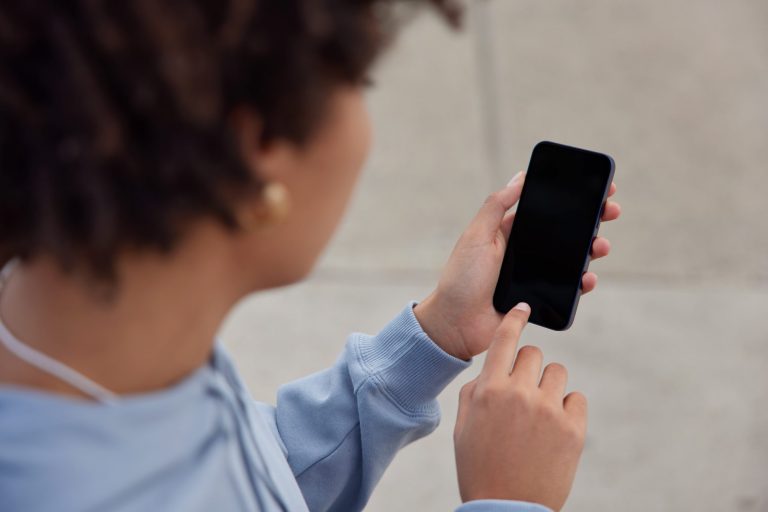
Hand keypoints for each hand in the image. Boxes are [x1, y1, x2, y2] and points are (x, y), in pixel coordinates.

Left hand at [414, 172, 620, 359]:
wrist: (455, 325)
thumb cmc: (460, 279)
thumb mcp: (476, 236)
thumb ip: (496, 206)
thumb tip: (520, 176)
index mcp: (509, 233)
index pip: (545, 210)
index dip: (570, 200)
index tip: (596, 188)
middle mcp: (525, 253)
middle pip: (565, 233)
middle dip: (591, 221)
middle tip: (610, 211)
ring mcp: (534, 276)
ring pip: (571, 259)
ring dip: (591, 250)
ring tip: (600, 246)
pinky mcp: (541, 300)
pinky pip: (568, 289)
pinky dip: (582, 283)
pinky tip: (587, 278)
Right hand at [453, 303, 586, 510]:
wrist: (506, 508)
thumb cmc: (479, 466)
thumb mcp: (463, 425)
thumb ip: (476, 390)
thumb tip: (493, 368)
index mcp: (488, 390)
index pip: (505, 340)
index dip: (514, 319)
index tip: (522, 309)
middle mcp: (519, 394)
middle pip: (534, 353)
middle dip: (528, 367)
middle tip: (524, 391)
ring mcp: (549, 410)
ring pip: (558, 373)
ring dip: (548, 386)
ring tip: (539, 414)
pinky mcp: (573, 429)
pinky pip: (577, 398)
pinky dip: (567, 408)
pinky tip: (554, 429)